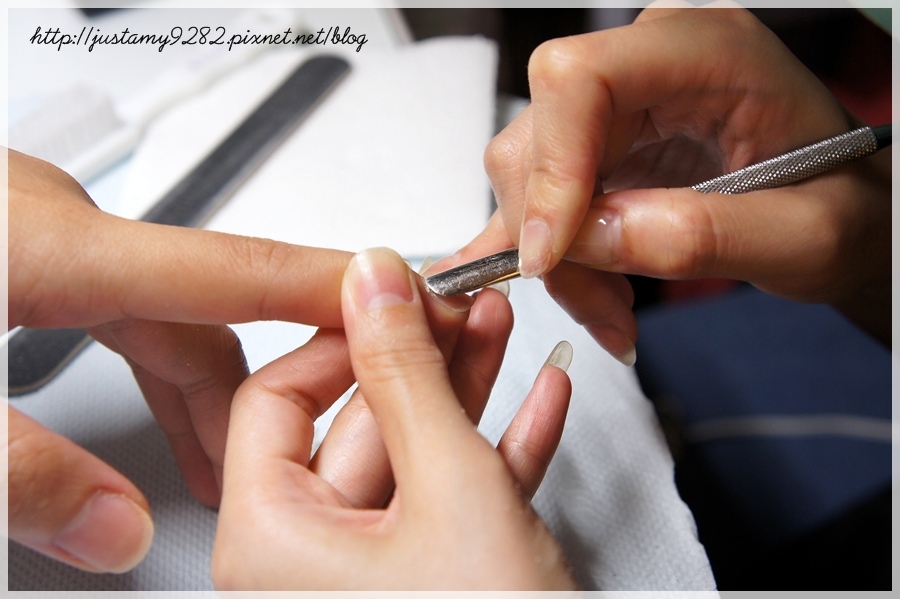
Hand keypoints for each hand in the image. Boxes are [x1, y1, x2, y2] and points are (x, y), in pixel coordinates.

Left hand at [5, 148, 355, 571]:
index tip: (399, 295)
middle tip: (306, 443)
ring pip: (157, 308)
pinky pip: (113, 300)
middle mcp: (55, 223)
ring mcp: (36, 228)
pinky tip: (150, 406)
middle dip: (260, 381)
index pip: (231, 266)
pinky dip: (147, 357)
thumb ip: (26, 473)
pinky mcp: (16, 242)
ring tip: (221, 459)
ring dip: (197, 382)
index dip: (325, 288)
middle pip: (202, 305)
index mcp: (47, 244)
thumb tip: (113, 530)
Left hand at [213, 248, 575, 589]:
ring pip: (416, 457)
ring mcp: (376, 577)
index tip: (392, 294)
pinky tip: (535, 403)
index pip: (274, 398)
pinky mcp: (436, 582)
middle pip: (358, 424)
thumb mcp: (449, 486)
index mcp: (273, 545)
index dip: (339, 335)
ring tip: (502, 331)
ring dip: (467, 391)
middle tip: (460, 304)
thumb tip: (372, 282)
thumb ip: (406, 374)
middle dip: (424, 356)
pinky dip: (498, 449)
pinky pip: (457, 499)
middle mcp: (310, 566)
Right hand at [460, 3, 890, 347]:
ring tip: (616, 310)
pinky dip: (552, 253)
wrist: (843, 208)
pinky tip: (593, 289)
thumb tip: (590, 238)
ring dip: (558, 258)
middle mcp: (646, 63)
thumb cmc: (843, 205)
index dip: (552, 164)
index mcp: (707, 51)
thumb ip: (703, 234)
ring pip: (527, 175)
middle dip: (555, 238)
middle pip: (539, 136)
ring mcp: (617, 104)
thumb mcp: (805, 237)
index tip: (552, 252)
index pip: (580, 78)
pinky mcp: (597, 145)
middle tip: (606, 310)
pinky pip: (539, 196)